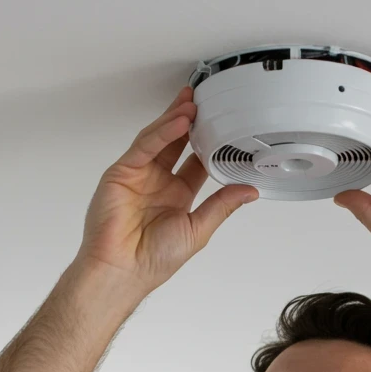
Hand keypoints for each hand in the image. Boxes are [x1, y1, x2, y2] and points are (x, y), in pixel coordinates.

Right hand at [76, 85, 258, 297]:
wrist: (123, 270)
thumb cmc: (153, 259)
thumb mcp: (198, 229)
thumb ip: (222, 206)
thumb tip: (248, 190)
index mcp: (176, 196)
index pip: (195, 161)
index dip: (208, 143)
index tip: (224, 126)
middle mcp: (157, 182)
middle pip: (175, 142)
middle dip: (189, 121)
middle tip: (205, 101)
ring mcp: (138, 175)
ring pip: (159, 138)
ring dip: (175, 120)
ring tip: (193, 105)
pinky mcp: (121, 172)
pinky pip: (144, 146)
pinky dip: (162, 132)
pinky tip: (178, 122)